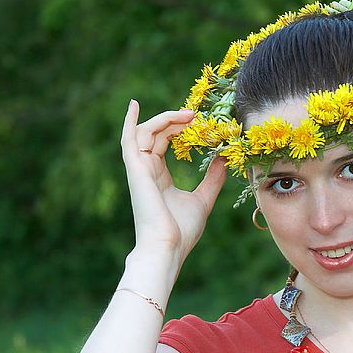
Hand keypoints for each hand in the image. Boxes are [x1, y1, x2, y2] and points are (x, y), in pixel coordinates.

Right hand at [120, 100, 226, 261]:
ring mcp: (139, 170)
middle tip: (195, 116)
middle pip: (155, 135)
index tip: (196, 122)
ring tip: (187, 115)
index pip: (163, 143)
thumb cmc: (182, 230)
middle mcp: (146, 171)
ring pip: (145, 133)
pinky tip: (134, 105)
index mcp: (159, 177)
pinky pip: (129, 140)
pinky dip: (129, 122)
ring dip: (164, 120)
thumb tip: (223, 158)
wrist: (168, 247)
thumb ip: (212, 179)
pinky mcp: (135, 170)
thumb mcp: (203, 199)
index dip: (176, 129)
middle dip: (174, 122)